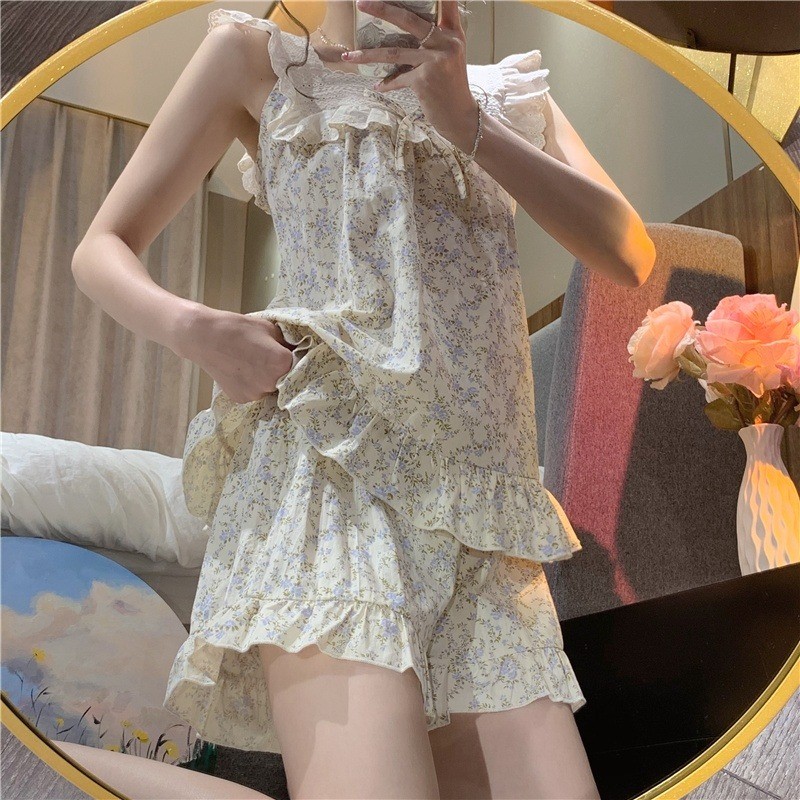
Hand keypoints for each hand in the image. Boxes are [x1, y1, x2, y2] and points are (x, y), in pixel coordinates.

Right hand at [179, 306, 294, 402]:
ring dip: (266, 379)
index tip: (289, 354)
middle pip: (285, 380)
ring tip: (251, 363)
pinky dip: (251, 384)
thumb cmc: (238, 328)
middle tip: (267, 358)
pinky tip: (241, 370)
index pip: (300, 366)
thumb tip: (297, 351)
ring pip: (269, 388)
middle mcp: (271, 384)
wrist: (204, 337)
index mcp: (282, 364)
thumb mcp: (270, 329)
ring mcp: (255, 394)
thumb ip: (287, 343)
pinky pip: (254, 392)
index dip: (295, 359)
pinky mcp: (241, 399)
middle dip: (281, 370)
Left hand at [343, 0, 479, 150]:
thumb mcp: (452, 55)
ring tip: (349, 56)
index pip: (447, 2)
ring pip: (394, 52)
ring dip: (368, 55)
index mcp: (453, 33)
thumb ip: (437, 37)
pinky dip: (387, 84)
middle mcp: (446, 43)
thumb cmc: (453, 84)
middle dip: (382, 9)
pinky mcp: (423, 81)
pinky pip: (398, 78)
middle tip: (361, 3)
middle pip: (408, 20)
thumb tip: (408, 22)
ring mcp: (434, 62)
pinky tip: (377, 86)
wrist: (460, 115)